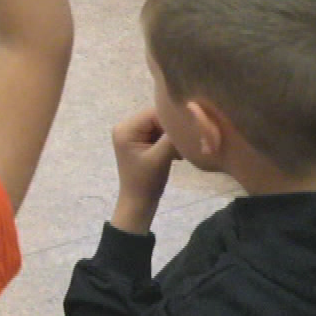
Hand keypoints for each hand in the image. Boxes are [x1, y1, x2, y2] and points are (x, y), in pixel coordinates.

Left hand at [108, 108, 178, 233]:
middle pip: (156, 118)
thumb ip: (172, 139)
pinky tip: (176, 155)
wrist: (139, 202)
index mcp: (125, 128)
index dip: (172, 120)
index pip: (153, 113)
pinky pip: (158, 135)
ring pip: (160, 127)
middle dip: (172, 130)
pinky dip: (169, 142)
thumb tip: (190, 122)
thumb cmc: (146, 181)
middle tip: (185, 144)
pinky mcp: (140, 142)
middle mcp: (126, 127)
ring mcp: (133, 135)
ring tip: (179, 152)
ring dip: (172, 137)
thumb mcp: (160, 158)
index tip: (189, 131)